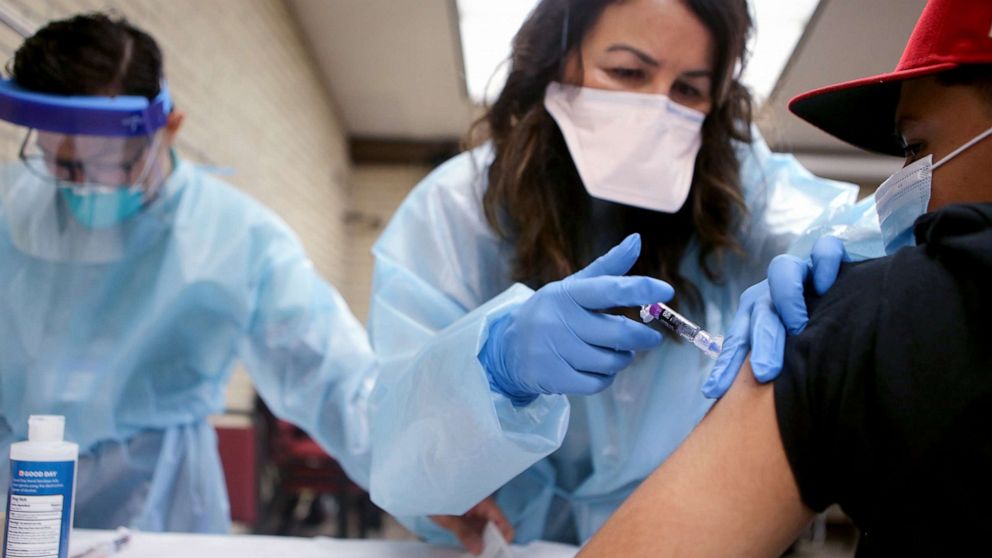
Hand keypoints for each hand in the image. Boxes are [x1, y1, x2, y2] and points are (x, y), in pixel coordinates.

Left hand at [430, 496, 513, 554]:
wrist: (423, 489)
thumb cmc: (436, 497)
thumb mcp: (449, 517)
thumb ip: (464, 533)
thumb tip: (479, 550)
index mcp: (483, 502)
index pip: (502, 521)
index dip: (503, 538)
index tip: (497, 554)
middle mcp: (483, 506)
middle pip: (495, 527)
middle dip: (492, 543)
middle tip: (484, 555)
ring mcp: (476, 511)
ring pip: (486, 529)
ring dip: (482, 542)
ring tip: (476, 553)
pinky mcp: (469, 515)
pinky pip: (476, 528)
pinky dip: (474, 538)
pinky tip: (470, 547)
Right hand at [482, 234, 672, 404]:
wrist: (508, 348)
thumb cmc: (551, 314)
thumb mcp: (573, 287)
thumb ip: (608, 267)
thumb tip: (636, 240)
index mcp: (567, 294)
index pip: (607, 289)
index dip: (639, 289)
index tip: (666, 291)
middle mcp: (559, 320)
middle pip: (617, 332)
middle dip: (642, 337)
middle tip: (651, 337)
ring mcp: (554, 350)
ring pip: (610, 361)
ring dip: (623, 358)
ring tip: (619, 352)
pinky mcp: (553, 377)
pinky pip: (597, 382)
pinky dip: (606, 377)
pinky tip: (601, 368)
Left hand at [702, 236, 845, 398]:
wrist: (842, 291)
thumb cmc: (812, 329)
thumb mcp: (790, 349)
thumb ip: (776, 367)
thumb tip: (755, 412)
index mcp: (756, 314)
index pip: (737, 340)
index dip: (726, 366)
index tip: (713, 392)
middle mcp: (772, 292)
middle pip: (759, 313)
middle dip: (761, 344)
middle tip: (767, 373)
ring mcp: (799, 271)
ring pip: (782, 271)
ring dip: (786, 299)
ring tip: (799, 326)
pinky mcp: (827, 257)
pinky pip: (825, 251)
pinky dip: (825, 264)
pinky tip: (828, 285)